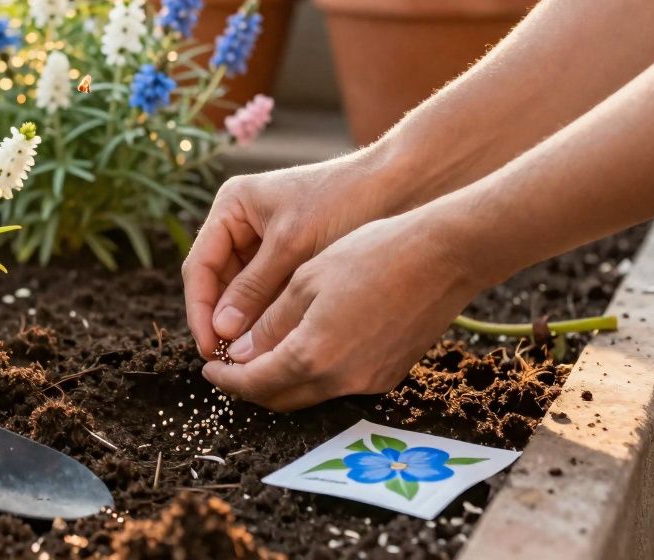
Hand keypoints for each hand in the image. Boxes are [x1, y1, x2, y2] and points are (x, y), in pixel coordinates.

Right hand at [182, 151, 400, 359]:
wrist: (400, 185)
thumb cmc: (344, 202)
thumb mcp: (292, 246)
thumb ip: (254, 289)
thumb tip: (222, 333)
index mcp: (232, 206)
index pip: (201, 266)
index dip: (200, 310)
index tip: (209, 347)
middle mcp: (241, 223)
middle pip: (217, 282)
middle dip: (221, 320)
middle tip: (227, 361)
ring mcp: (264, 241)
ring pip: (241, 292)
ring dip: (244, 322)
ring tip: (249, 359)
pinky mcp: (289, 258)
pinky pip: (267, 293)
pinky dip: (268, 316)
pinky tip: (273, 343)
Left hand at [201, 207, 487, 411]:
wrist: (444, 256)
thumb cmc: (372, 254)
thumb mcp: (306, 279)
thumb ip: (270, 323)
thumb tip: (240, 353)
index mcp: (312, 354)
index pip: (254, 383)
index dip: (226, 378)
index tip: (209, 367)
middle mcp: (341, 379)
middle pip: (280, 398)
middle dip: (249, 385)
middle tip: (230, 365)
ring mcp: (369, 381)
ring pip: (309, 394)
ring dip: (281, 381)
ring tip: (263, 353)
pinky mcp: (389, 374)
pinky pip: (338, 384)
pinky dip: (313, 374)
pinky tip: (305, 348)